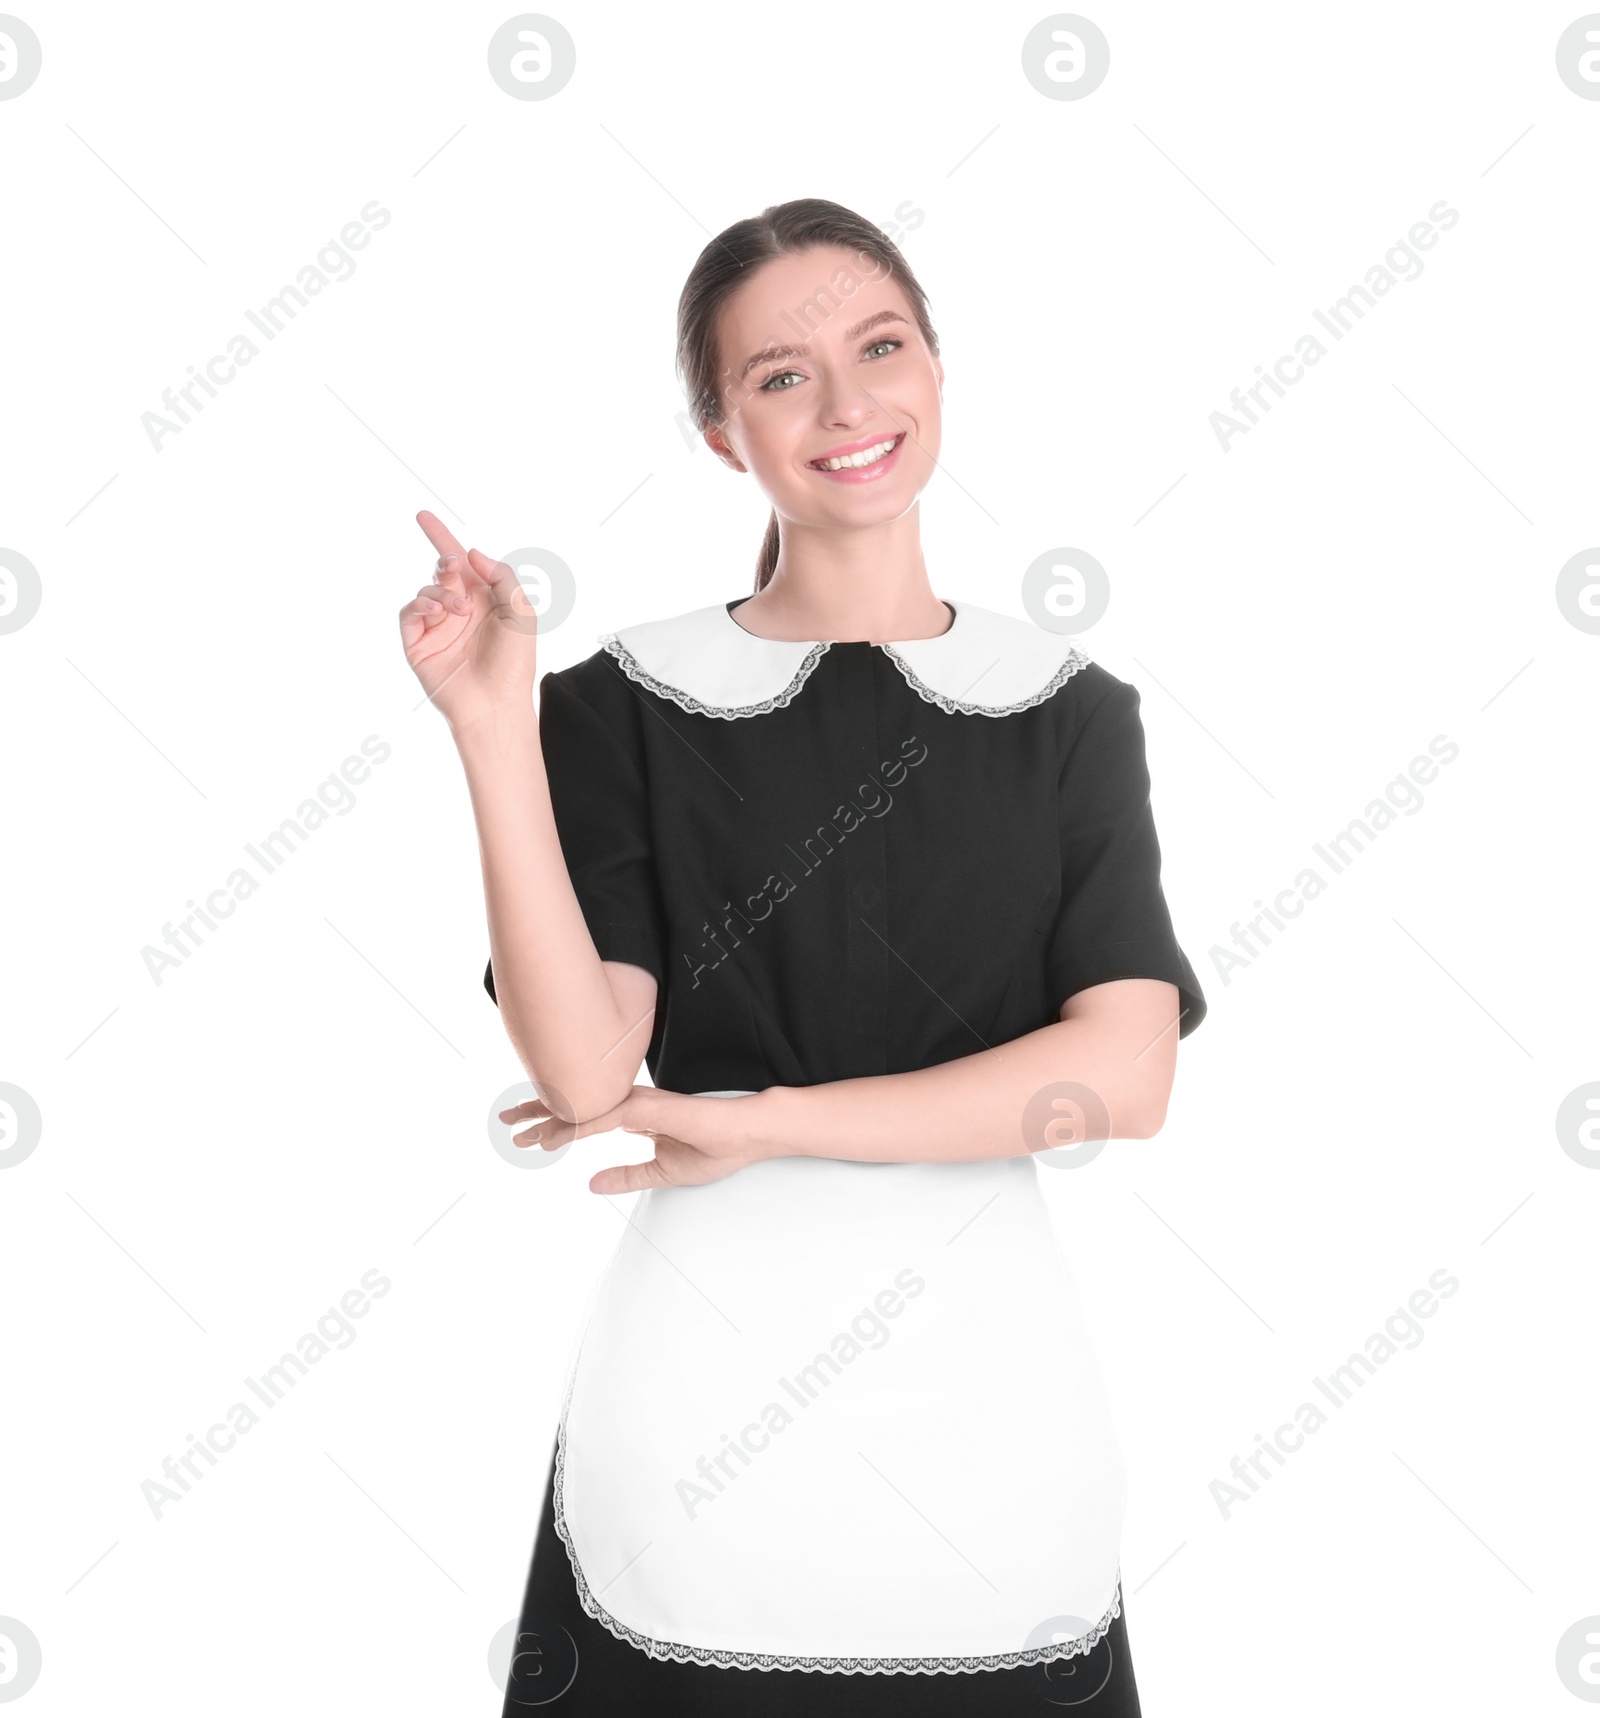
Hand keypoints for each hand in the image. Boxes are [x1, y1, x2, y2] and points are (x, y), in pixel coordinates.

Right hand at [399, 511, 539, 730]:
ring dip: (442, 591)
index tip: (423, 516)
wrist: (495, 703)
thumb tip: (471, 553)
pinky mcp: (418, 643)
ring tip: (459, 610)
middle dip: (447, 562)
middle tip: (455, 568)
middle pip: (442, 571)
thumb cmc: (514, 663)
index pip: (462, 563)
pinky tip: (437, 610)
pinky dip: (420, 604)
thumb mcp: (520, 613)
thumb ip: (501, 577)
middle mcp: (460, 610)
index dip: (443, 538)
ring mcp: (438, 626)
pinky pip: (410, 612)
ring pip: (428, 589)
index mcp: (485, 600)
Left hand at [498, 1086, 767, 1194]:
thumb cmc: (715, 1149)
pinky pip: (603, 1119)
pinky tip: (553, 1137)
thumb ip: (625, 1175)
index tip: (525, 1131)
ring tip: (516, 1129)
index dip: (554, 1120)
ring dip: (547, 1119)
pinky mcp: (648, 1109)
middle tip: (505, 1119)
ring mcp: (637, 1103)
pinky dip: (576, 1127)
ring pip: (582, 1110)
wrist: (747, 1135)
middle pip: (575, 1103)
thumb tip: (591, 1184)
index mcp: (634, 1114)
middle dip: (537, 1110)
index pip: (585, 1113)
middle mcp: (630, 1104)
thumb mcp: (661, 1172)